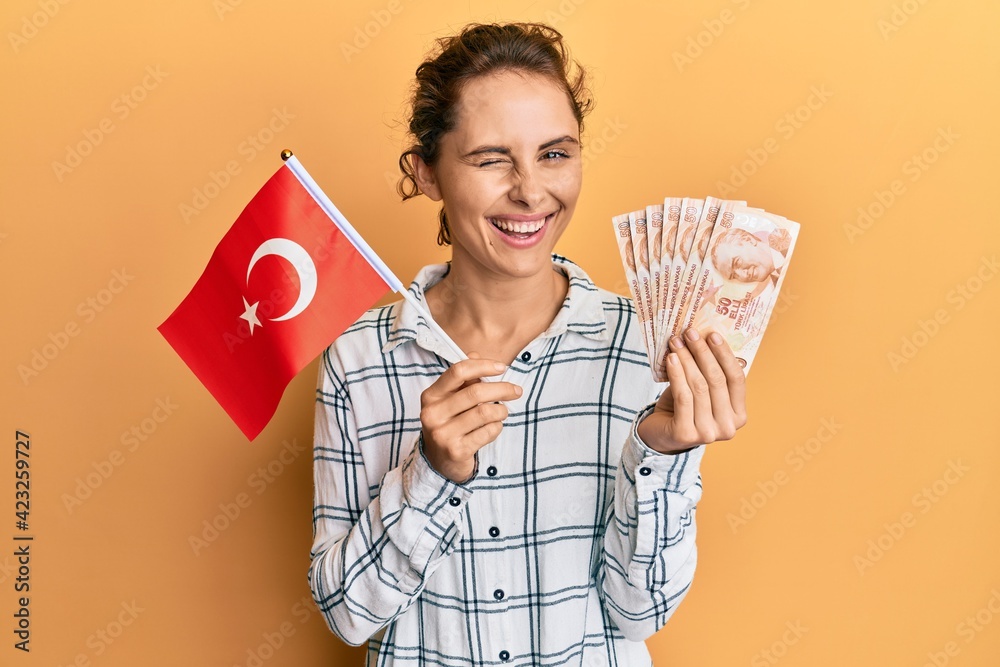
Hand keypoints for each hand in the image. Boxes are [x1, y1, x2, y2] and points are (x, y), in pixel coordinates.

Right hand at [420, 357, 521, 482]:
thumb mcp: (450, 400)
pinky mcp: (456, 450)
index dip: (483, 366)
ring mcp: (443, 434)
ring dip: (501, 410)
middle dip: (502, 388)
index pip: (458, 371)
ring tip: (503, 412)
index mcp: (431, 396)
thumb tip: (476, 354)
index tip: (502, 367)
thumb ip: (463, 378)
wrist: (438, 462)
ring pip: (485, 412)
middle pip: (476, 392)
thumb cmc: (449, 424)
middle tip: (516, 391)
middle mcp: (433, 414)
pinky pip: (488, 432)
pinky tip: (494, 427)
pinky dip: (497, 427)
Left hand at [637, 327, 747, 453]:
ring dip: (687, 360)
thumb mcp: (703, 391)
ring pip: (699, 386)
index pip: (737, 379)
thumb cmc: (685, 408)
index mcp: (739, 415)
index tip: (712, 334)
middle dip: (703, 352)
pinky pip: (683, 396)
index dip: (725, 355)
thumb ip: (710, 373)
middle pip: (717, 381)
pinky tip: (671, 359)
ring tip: (676, 343)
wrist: (661, 435)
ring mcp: (708, 434)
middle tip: (690, 333)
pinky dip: (677, 374)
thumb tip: (706, 337)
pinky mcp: (686, 434)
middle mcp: (728, 428)